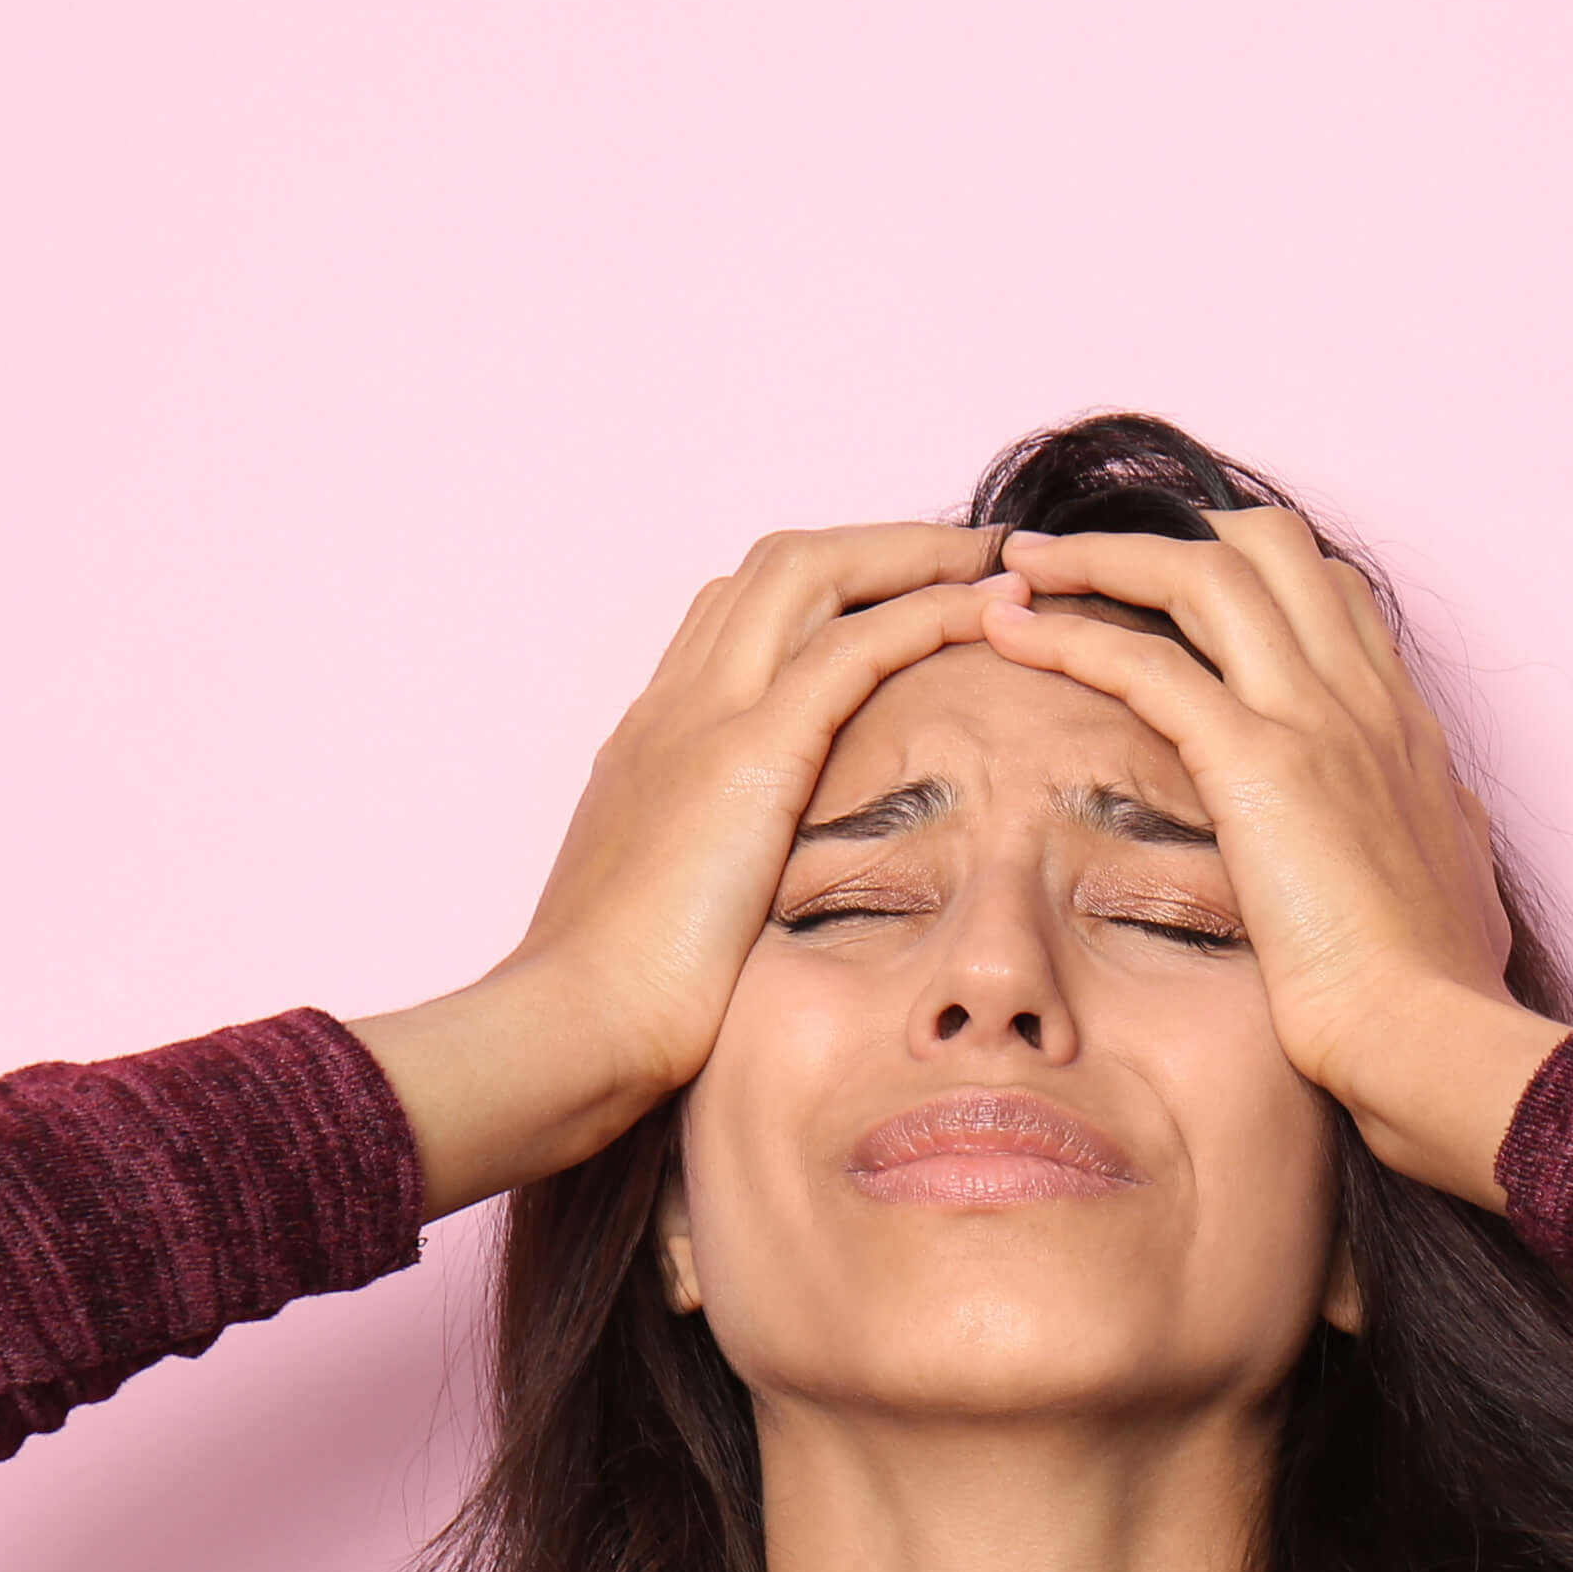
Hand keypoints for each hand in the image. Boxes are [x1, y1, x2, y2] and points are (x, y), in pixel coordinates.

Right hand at [507, 522, 1006, 1091]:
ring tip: (998, 561)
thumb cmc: (623, 1003)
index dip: (833, 590)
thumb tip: (768, 906)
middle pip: (780, 566)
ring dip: (912, 556)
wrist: (573, 1025)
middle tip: (974, 553)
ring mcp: (703, 717)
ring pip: (810, 573)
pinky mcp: (745, 756)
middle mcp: (675, 705)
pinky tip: (989, 610)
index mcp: (659, 739)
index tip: (911, 599)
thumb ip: (719, 877)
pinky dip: (924, 613)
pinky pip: (850, 649)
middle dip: (883, 547)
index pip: (743, 615)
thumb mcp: (679, 911)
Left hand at [977, 513, 1558, 1194]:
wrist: (1430, 1033)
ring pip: (1202, 572)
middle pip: (1270, 545)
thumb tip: (1440, 817)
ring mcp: (1314, 717)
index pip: (1330, 594)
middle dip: (1173, 532)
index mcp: (1404, 727)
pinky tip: (1011, 631)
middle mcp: (1362, 697)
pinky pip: (1144, 660)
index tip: (1182, 593)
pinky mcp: (1258, 760)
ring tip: (1026, 563)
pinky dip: (1068, 631)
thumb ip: (1438, 828)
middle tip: (1089, 557)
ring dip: (1102, 556)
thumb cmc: (1434, 994)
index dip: (1253, 572)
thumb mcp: (1457, 883)